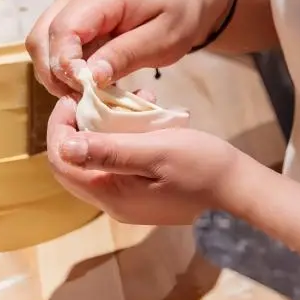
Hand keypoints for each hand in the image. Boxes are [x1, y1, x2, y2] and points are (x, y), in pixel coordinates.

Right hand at [26, 0, 230, 97]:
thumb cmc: (180, 12)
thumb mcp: (164, 38)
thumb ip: (126, 55)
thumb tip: (90, 77)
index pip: (63, 30)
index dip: (67, 66)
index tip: (86, 91)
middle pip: (40, 37)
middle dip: (55, 74)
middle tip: (83, 98)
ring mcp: (71, 3)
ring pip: (40, 42)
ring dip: (55, 73)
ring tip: (84, 93)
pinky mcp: (73, 16)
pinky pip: (53, 44)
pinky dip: (62, 67)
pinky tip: (87, 81)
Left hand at [46, 95, 244, 225]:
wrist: (239, 189)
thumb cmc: (202, 166)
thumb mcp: (156, 150)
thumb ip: (109, 150)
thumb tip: (65, 147)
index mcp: (112, 194)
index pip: (62, 162)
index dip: (60, 128)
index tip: (75, 98)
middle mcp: (113, 202)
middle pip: (75, 163)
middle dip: (79, 126)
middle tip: (95, 97)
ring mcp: (128, 199)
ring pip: (96, 160)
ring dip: (103, 129)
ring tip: (126, 103)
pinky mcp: (142, 192)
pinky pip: (118, 163)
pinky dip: (123, 138)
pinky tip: (144, 118)